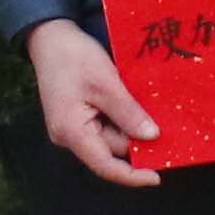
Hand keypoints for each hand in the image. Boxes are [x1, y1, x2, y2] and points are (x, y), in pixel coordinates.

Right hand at [30, 18, 158, 186]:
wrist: (50, 37)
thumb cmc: (74, 57)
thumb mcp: (106, 83)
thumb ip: (128, 113)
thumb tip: (152, 137)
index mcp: (72, 132)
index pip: (105, 165)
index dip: (132, 176)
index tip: (157, 177)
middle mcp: (68, 137)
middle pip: (110, 149)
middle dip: (136, 139)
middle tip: (164, 123)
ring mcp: (71, 128)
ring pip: (109, 137)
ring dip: (129, 126)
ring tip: (147, 106)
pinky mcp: (75, 118)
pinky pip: (103, 126)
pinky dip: (121, 119)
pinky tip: (133, 104)